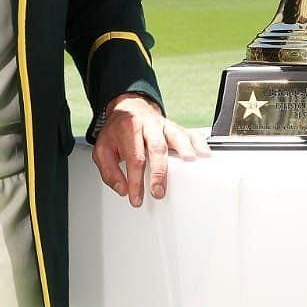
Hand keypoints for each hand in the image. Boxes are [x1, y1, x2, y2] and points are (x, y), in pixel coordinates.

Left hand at [91, 94, 208, 206]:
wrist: (130, 108)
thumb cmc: (118, 131)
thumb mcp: (102, 149)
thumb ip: (109, 171)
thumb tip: (122, 189)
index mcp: (129, 129)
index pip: (134, 158)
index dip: (135, 181)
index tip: (136, 198)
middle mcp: (148, 125)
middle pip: (157, 148)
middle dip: (159, 172)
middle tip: (158, 191)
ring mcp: (164, 125)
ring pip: (176, 136)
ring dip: (184, 150)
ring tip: (189, 163)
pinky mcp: (176, 127)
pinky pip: (190, 133)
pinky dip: (199, 143)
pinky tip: (204, 153)